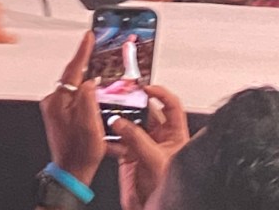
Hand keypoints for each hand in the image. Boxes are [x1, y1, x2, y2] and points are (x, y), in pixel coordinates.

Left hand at [39, 32, 104, 186]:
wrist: (71, 172)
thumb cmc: (80, 153)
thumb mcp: (91, 123)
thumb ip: (88, 96)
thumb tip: (88, 80)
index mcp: (59, 100)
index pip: (72, 69)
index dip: (83, 51)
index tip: (88, 36)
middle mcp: (53, 101)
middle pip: (71, 76)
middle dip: (84, 65)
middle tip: (95, 50)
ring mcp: (54, 109)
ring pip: (72, 88)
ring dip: (84, 82)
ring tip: (98, 75)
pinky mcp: (57, 115)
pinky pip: (72, 98)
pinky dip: (82, 95)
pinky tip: (93, 98)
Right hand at [110, 85, 189, 209]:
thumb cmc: (169, 193)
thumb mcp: (155, 161)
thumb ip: (137, 138)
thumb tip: (120, 121)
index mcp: (175, 136)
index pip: (172, 106)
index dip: (160, 92)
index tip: (145, 87)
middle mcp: (160, 138)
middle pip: (147, 111)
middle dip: (133, 102)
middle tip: (121, 95)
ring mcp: (144, 144)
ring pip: (130, 122)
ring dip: (119, 117)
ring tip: (110, 111)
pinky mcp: (129, 153)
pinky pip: (118, 137)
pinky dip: (110, 133)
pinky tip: (105, 131)